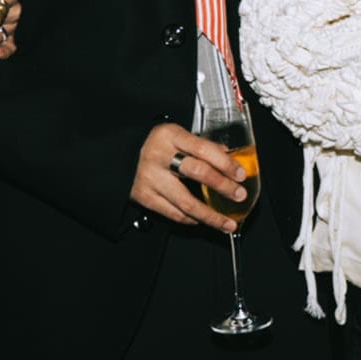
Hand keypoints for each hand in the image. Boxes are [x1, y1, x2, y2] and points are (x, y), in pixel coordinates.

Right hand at [130, 122, 245, 233]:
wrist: (120, 157)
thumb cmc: (154, 145)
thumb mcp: (175, 135)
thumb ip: (201, 145)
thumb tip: (230, 157)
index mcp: (170, 136)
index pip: (203, 149)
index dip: (225, 163)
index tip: (240, 174)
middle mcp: (159, 157)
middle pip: (197, 173)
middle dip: (223, 186)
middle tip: (239, 195)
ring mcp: (151, 179)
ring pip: (186, 202)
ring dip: (210, 216)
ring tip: (227, 223)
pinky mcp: (145, 198)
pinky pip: (174, 213)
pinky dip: (192, 219)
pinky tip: (203, 220)